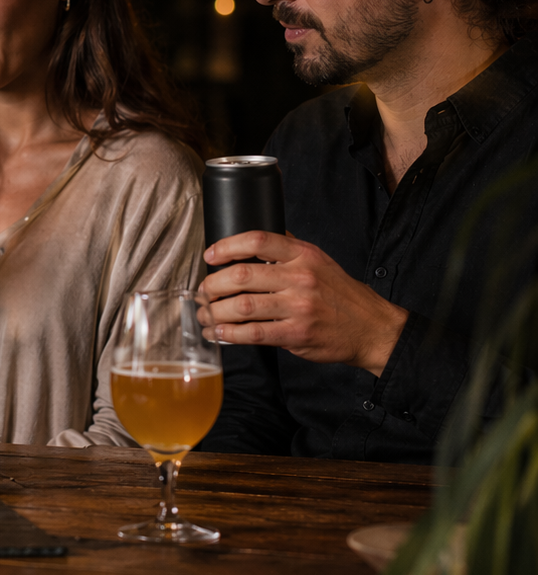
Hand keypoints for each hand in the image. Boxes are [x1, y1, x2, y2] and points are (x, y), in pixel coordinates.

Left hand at [196, 231, 408, 375]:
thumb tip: (251, 240)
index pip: (258, 240)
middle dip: (212, 285)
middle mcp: (301, 278)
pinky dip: (229, 333)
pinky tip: (218, 333)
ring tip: (205, 315)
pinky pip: (253, 333)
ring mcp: (299, 307)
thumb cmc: (340, 294)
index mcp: (304, 255)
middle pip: (241, 276)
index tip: (210, 256)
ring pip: (242, 306)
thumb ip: (287, 250)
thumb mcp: (319, 261)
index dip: (227, 246)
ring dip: (214, 312)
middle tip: (203, 292)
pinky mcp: (297, 334)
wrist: (371, 327)